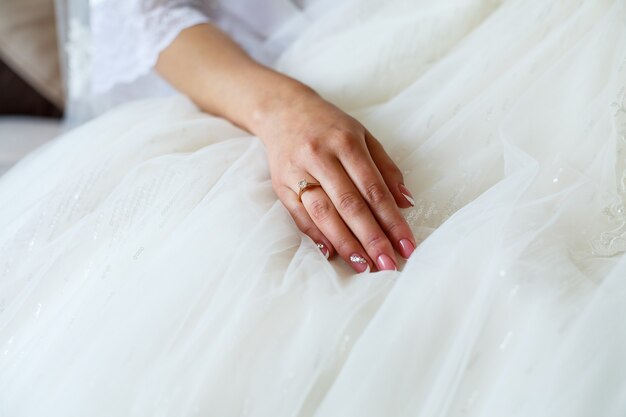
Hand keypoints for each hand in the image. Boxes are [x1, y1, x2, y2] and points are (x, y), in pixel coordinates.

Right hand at [254, 84, 415, 271]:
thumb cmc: (329, 126)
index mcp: (346, 142)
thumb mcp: (363, 135)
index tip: (406, 245)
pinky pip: (299, 216)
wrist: (282, 110)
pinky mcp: (280, 185)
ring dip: (345, 242)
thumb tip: (406, 202)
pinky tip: (332, 253)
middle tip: (387, 264)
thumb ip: (385, 168)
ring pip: (323, 213)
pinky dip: (316, 236)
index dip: (391, 220)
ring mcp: (298, 172)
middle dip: (371, 238)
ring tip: (363, 265)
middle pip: (349, 205)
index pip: (373, 189)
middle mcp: (320, 157)